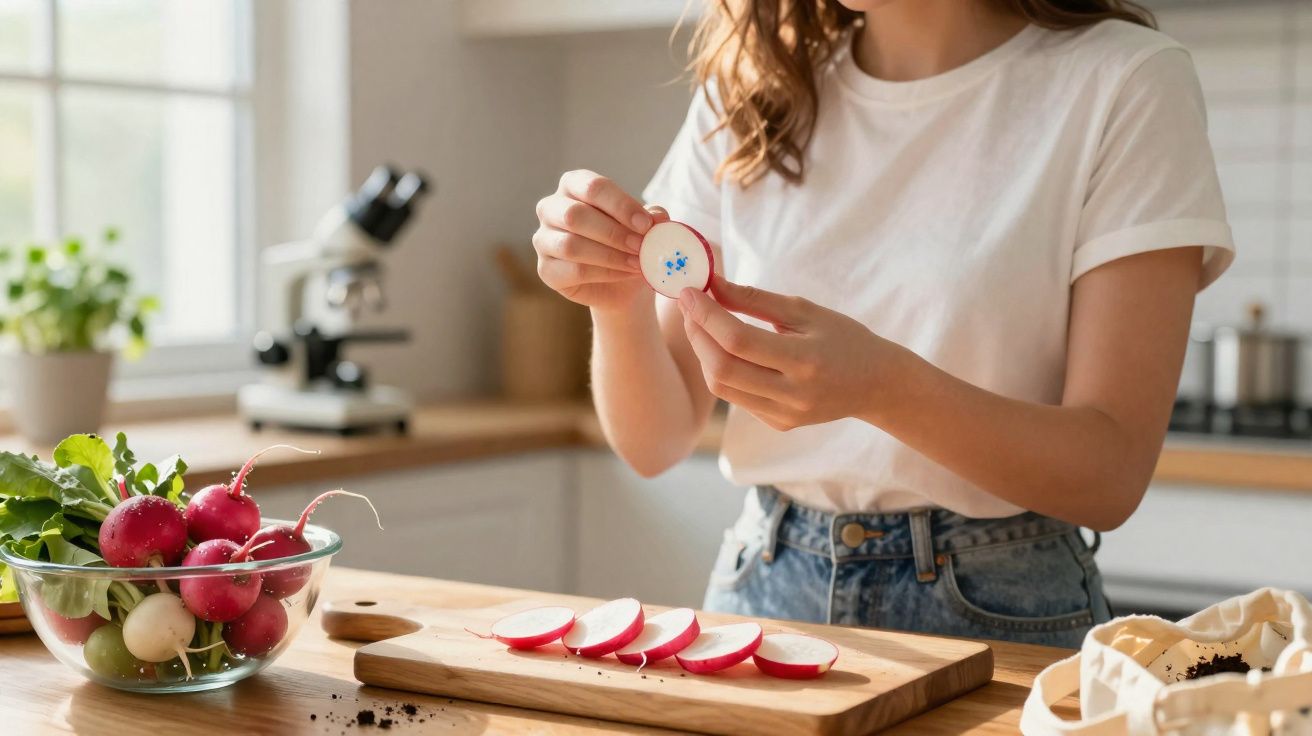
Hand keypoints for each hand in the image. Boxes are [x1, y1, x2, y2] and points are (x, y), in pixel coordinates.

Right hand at [534, 170, 664, 311]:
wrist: (623, 283)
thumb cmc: (629, 243)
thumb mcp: (646, 227)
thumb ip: (651, 217)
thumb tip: (658, 217)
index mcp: (573, 185)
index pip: (593, 187)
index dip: (621, 205)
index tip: (646, 224)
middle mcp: (551, 208)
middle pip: (575, 215)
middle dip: (613, 232)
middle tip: (641, 246)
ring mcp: (543, 239)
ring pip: (570, 245)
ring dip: (609, 255)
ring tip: (637, 263)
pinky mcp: (546, 270)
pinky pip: (572, 271)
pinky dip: (604, 273)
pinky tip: (624, 273)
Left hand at [676, 275, 907, 430]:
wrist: (877, 385)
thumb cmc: (843, 339)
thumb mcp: (805, 311)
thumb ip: (755, 298)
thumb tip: (711, 284)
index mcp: (805, 361)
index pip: (738, 340)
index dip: (706, 315)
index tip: (688, 292)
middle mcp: (793, 394)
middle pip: (722, 368)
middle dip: (697, 334)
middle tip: (690, 308)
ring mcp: (785, 415)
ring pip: (722, 387)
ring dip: (703, 354)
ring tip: (702, 326)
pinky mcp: (779, 424)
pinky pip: (737, 398)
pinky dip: (721, 370)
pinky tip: (724, 350)